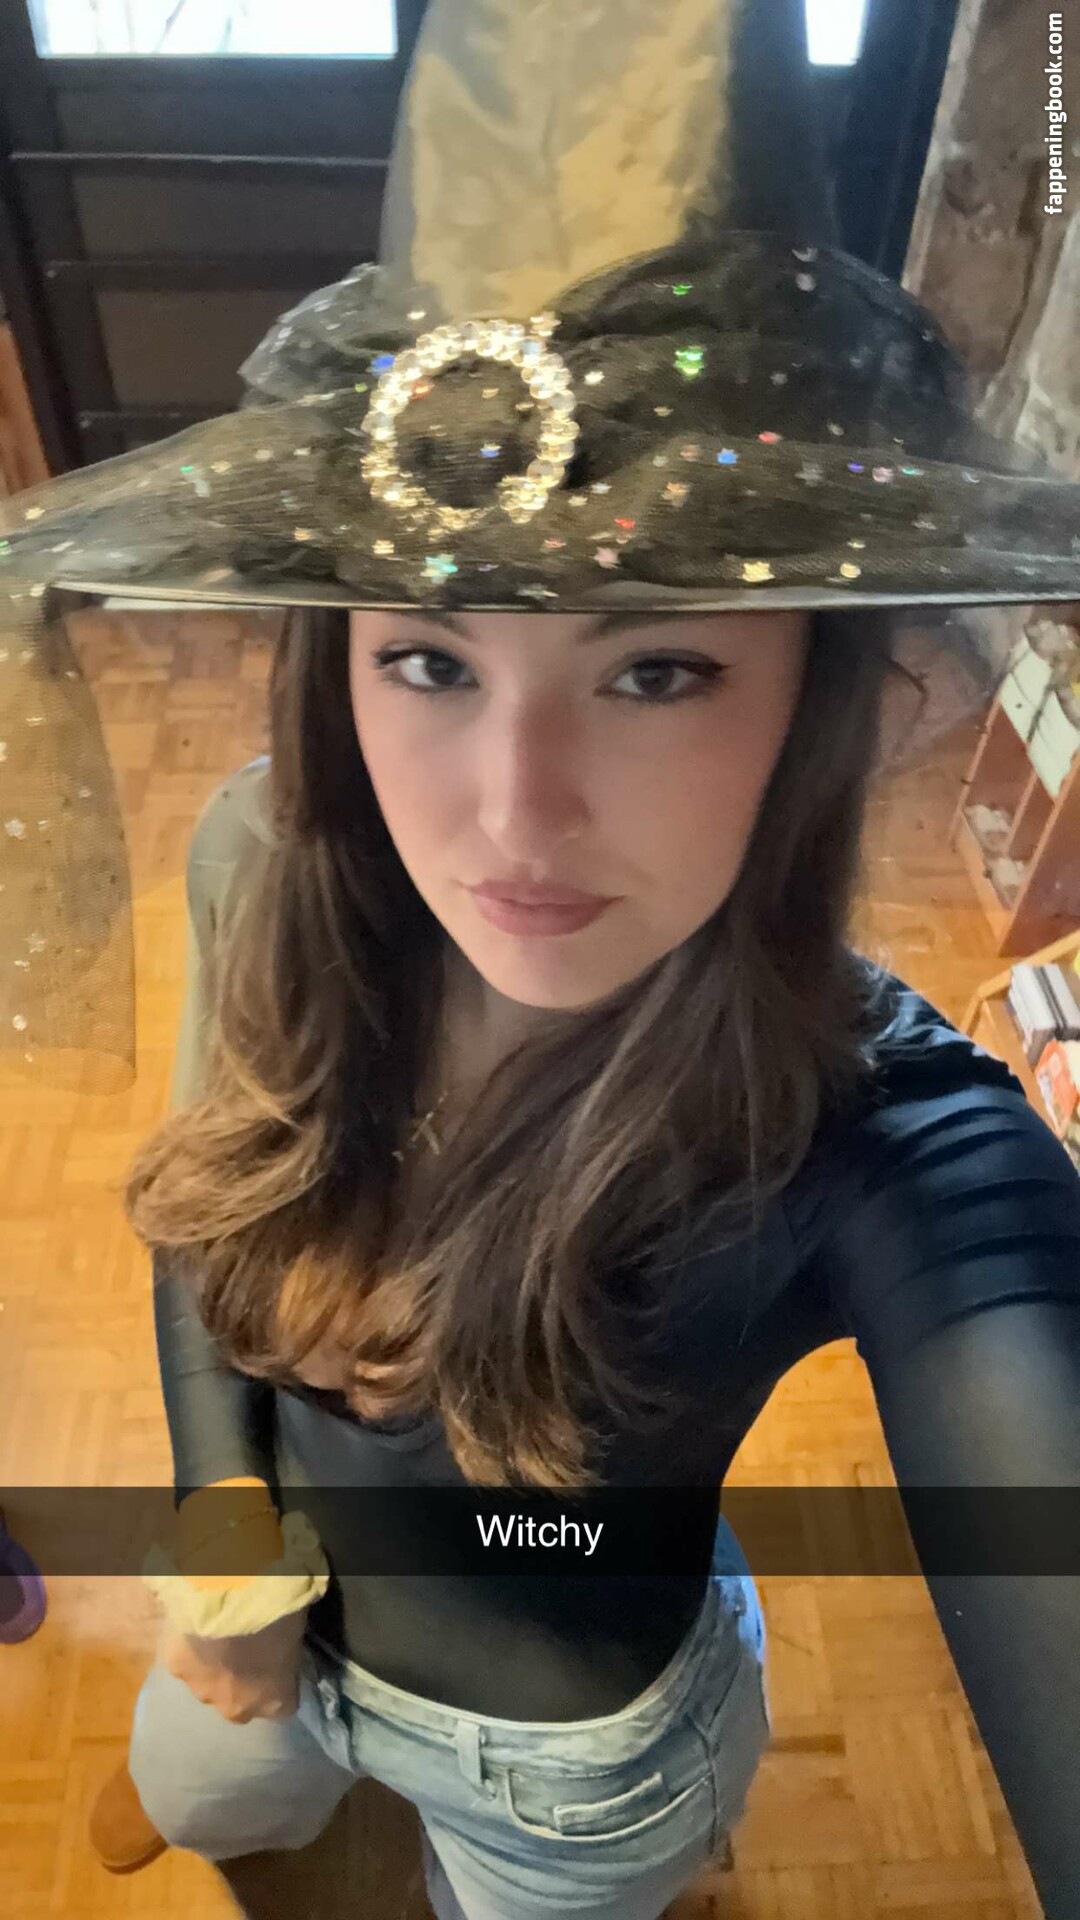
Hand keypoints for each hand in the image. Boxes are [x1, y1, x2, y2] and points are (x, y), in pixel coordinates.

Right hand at [161, 1605, 308, 1723]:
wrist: (234, 1596)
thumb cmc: (280, 1613)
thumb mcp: (296, 1632)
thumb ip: (286, 1649)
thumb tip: (281, 1641)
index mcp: (276, 1700)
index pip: (280, 1704)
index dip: (276, 1682)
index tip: (274, 1660)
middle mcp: (237, 1708)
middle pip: (238, 1703)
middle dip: (238, 1682)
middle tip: (241, 1648)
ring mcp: (203, 1690)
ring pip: (206, 1685)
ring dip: (210, 1666)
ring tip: (214, 1634)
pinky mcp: (176, 1668)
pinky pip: (183, 1660)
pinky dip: (187, 1646)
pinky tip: (192, 1624)